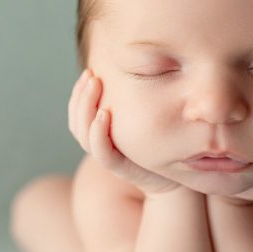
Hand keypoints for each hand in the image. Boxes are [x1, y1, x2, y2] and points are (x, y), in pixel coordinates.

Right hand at [67, 68, 180, 195]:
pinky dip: (98, 134)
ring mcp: (111, 158)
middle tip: (90, 75)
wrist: (175, 183)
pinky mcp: (123, 170)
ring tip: (95, 85)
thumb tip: (136, 68)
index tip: (88, 72)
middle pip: (77, 123)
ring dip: (86, 108)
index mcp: (102, 136)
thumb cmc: (160, 149)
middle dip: (80, 96)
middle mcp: (102, 147)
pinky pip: (103, 153)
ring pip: (85, 136)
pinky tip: (104, 114)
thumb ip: (135, 102)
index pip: (77, 115)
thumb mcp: (146, 120)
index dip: (78, 95)